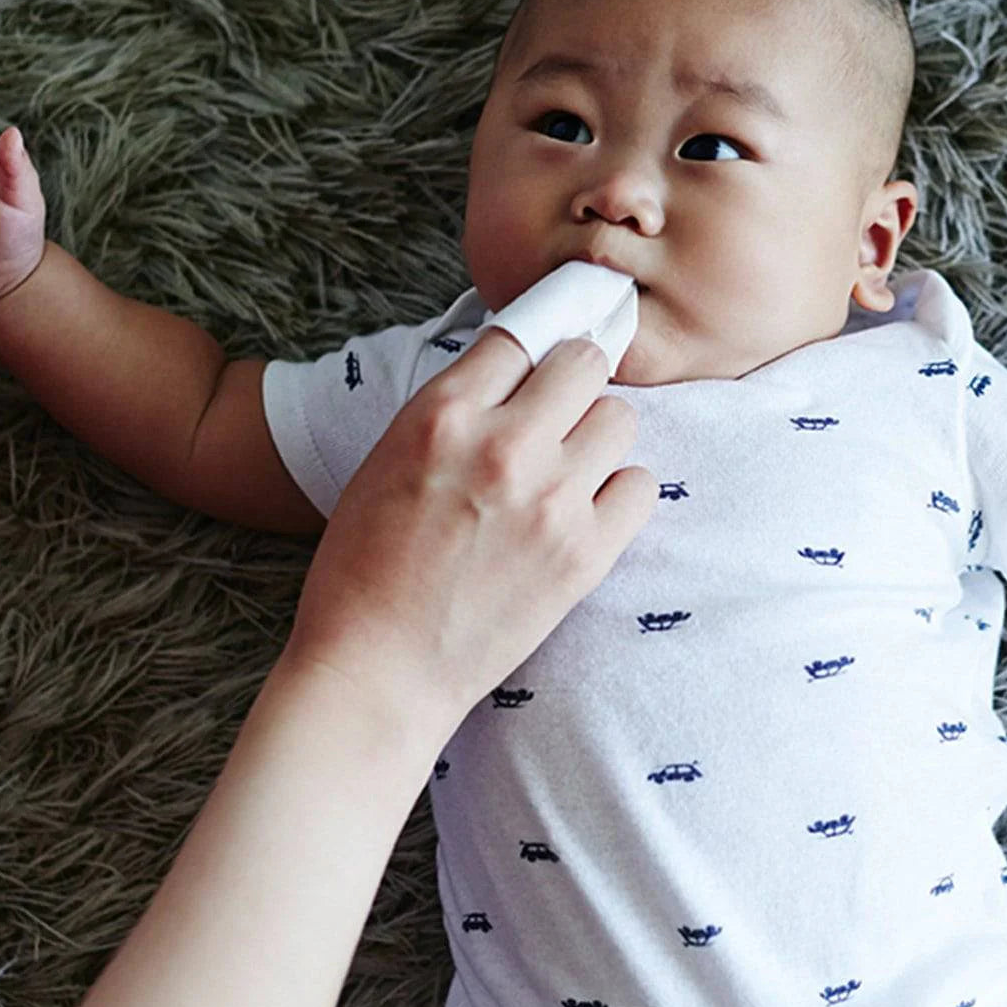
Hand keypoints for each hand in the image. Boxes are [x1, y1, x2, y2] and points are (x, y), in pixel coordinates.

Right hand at [280, 328, 657, 726]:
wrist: (378, 670)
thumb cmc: (365, 568)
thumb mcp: (386, 460)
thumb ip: (451, 411)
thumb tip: (515, 371)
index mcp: (441, 414)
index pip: (519, 335)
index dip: (527, 356)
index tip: (535, 371)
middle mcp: (503, 446)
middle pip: (583, 362)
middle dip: (571, 383)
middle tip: (556, 417)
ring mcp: (551, 500)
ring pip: (620, 419)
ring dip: (596, 438)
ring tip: (566, 472)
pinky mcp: (585, 553)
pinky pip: (641, 486)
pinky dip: (619, 494)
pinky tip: (585, 513)